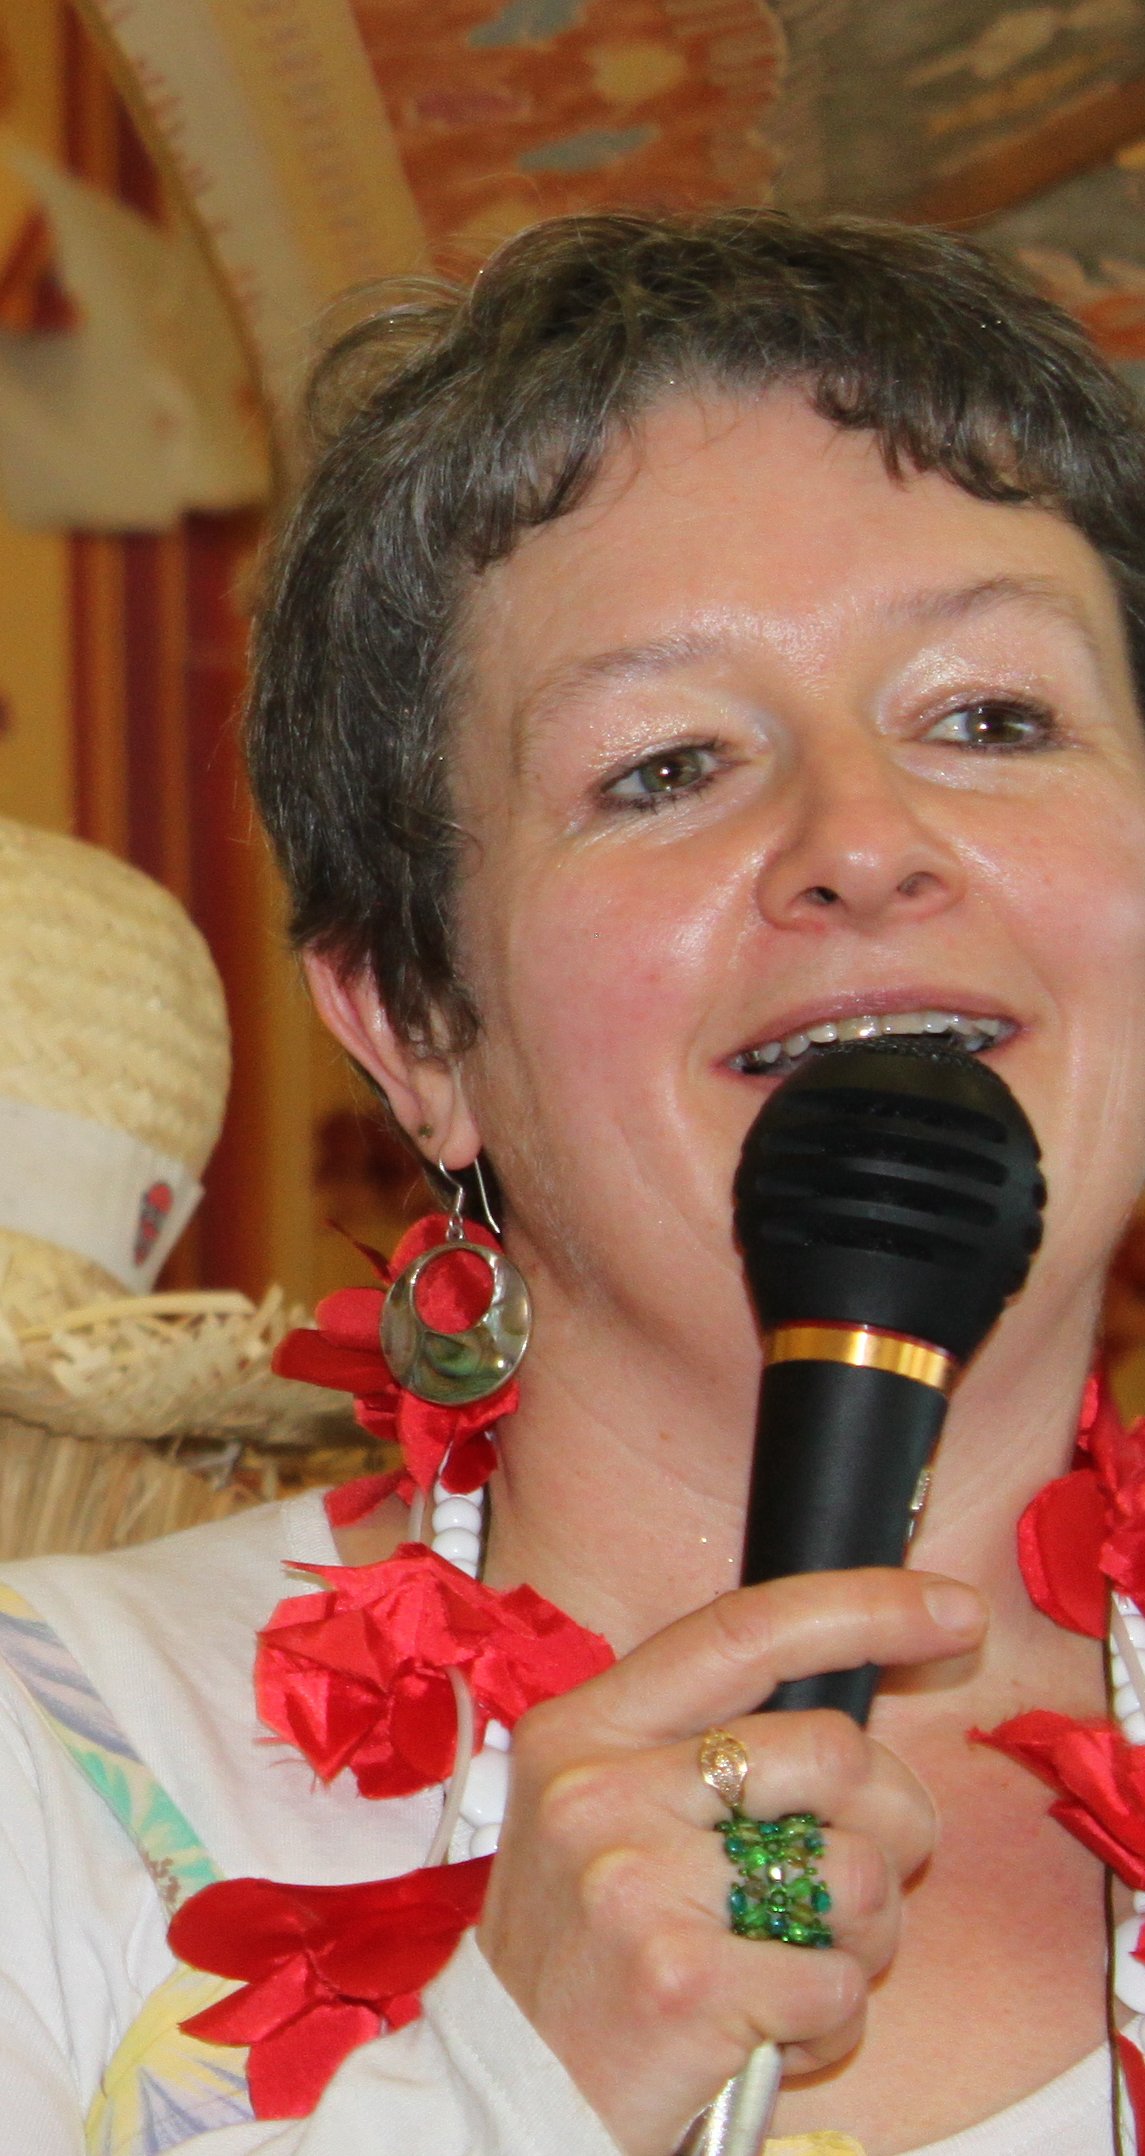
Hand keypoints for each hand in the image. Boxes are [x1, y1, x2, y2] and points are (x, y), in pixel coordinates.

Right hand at [477, 1567, 984, 2155]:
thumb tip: (865, 1696)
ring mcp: (635, 1884)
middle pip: (833, 1750)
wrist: (507, 2098)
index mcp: (588, 1728)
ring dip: (863, 1935)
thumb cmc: (586, 1952)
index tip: (953, 1611)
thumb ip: (710, 1746)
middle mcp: (602, 1789)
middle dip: (894, 1818)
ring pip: (853, 1870)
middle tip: (864, 1878)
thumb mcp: (608, 1810)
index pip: (744, 1630)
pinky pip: (837, 1983)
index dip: (864, 1607)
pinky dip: (829, 2023)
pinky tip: (768, 2032)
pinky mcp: (681, 1984)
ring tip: (798, 1965)